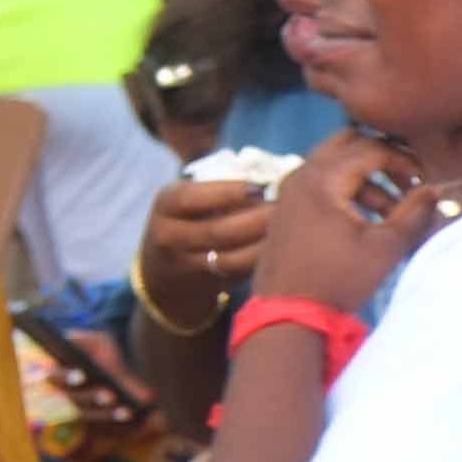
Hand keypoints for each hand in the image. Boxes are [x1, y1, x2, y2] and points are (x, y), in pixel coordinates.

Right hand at [128, 166, 276, 341]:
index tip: (262, 187)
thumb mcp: (193, 197)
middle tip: (290, 207)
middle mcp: (170, 236)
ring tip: (295, 228)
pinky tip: (287, 248)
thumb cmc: (194, 216)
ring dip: (267, 243)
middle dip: (258, 219)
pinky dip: (265, 261)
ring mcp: (188, 264)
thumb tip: (274, 177)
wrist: (166, 268)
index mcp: (167, 204)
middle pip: (218, 231)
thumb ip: (223, 187)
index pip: (193, 198)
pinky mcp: (209, 284)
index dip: (229, 192)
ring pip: (233, 258)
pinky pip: (242, 274)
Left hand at [249, 142, 443, 319]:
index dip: (404, 160)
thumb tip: (435, 191)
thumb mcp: (385, 247)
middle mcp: (301, 173)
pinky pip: (322, 182)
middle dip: (382, 158)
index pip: (371, 148)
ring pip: (335, 163)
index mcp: (322, 177)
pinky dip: (348, 190)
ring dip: (367, 177)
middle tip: (408, 181)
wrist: (288, 311)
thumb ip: (414, 213)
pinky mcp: (288, 206)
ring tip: (392, 210)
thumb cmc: (338, 278)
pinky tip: (366, 220)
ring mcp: (290, 189)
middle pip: (348, 143)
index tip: (426, 181)